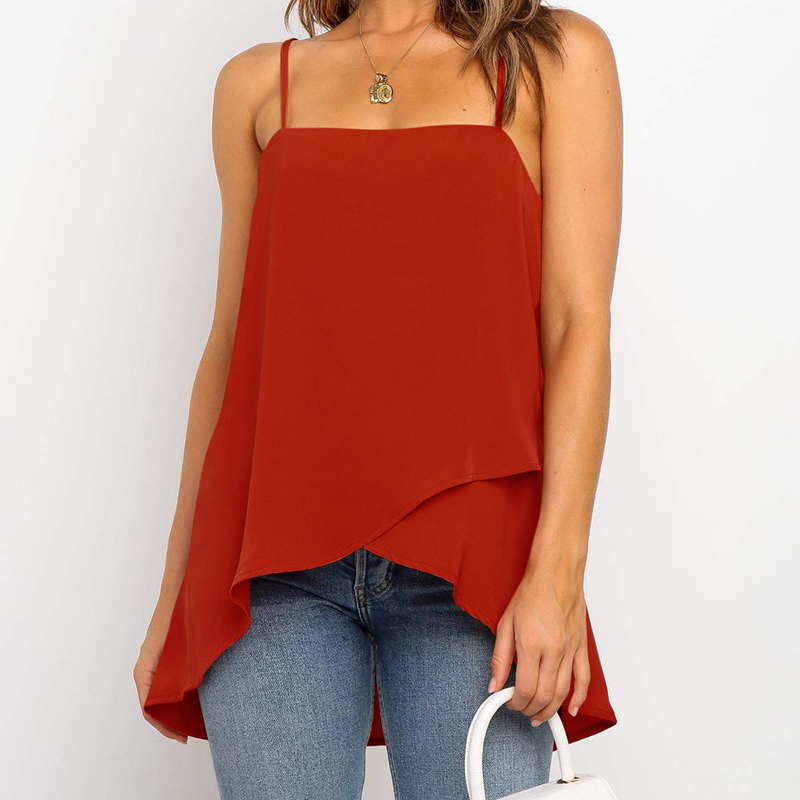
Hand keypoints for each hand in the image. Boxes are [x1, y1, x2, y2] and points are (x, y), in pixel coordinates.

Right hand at [133, 617, 187, 743]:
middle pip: (151, 704)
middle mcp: (146, 666)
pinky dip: (174, 693)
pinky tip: (191, 696)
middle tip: (187, 734)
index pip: (148, 707)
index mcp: (145, 668)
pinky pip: (163, 680)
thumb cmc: (178, 614)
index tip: (181, 736)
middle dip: (168, 722)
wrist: (179, 589)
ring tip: (190, 721)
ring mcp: (153, 660)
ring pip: (157, 692)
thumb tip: (185, 696)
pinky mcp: (162, 654)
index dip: (164, 726)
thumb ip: (179, 671)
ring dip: (171, 709)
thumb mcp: (179, 647)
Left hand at [488, 558, 589, 724]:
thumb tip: (494, 684)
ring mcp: (570, 650)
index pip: (525, 689)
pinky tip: (570, 709)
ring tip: (539, 715)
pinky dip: (578, 698)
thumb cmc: (531, 594)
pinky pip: (584, 679)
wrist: (555, 574)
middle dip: (531, 709)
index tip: (508, 702)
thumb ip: (499, 658)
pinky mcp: (581, 647)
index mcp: (531, 644)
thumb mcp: (505, 624)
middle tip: (521, 710)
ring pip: (563, 692)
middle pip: (544, 695)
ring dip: (550, 710)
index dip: (515, 702)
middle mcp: (553, 650)